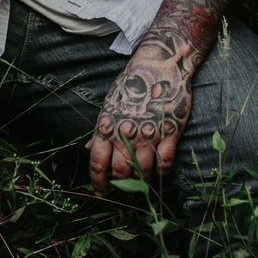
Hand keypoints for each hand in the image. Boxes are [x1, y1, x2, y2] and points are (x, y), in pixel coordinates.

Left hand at [87, 50, 193, 196]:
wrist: (160, 64)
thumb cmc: (132, 83)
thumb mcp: (110, 104)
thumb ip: (101, 129)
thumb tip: (87, 149)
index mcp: (107, 126)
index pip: (97, 163)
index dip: (98, 182)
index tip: (101, 193)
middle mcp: (126, 134)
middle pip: (120, 171)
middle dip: (121, 185)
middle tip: (125, 189)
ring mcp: (149, 134)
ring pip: (143, 171)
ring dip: (142, 180)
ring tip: (142, 183)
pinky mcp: (170, 132)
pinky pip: (165, 162)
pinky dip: (162, 172)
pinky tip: (160, 172)